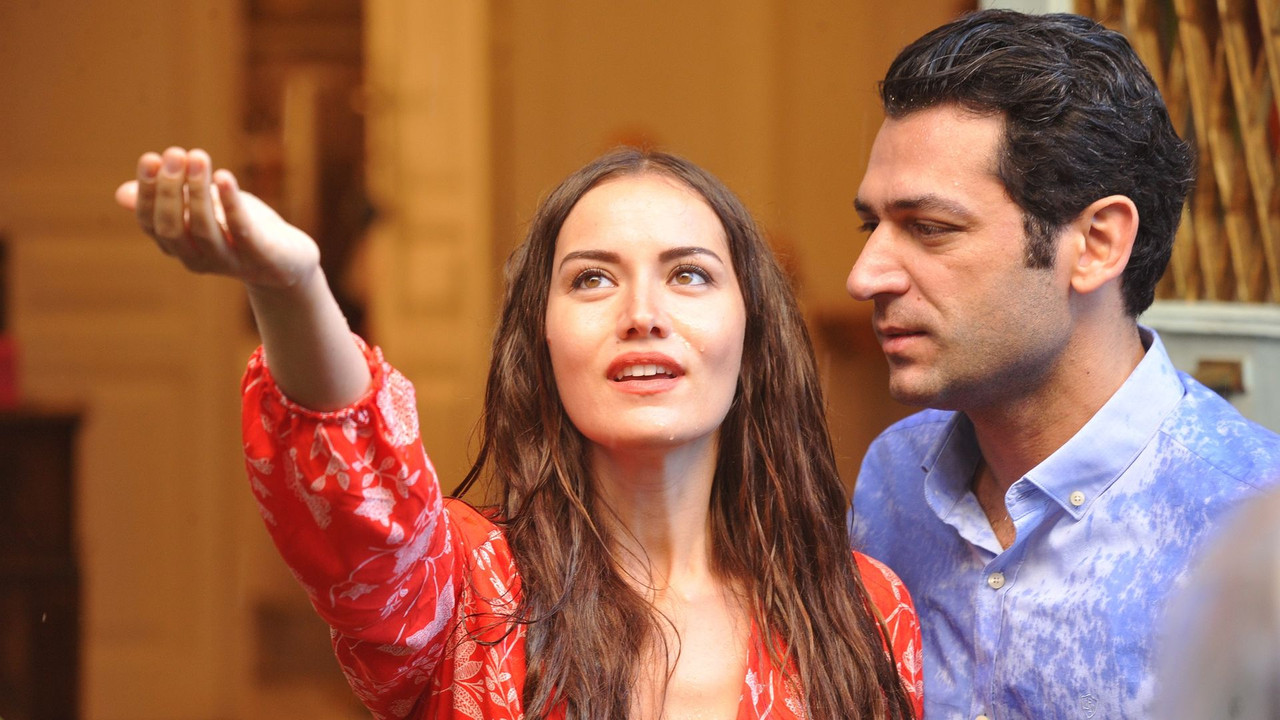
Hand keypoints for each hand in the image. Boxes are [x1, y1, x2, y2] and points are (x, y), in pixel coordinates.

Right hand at [115, 147, 320, 288]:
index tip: (150, 158)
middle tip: (174, 153)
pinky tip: (225, 177)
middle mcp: (199, 259)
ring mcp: (231, 261)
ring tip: (197, 156)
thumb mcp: (201, 213)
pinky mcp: (262, 257)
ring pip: (204, 229)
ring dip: (197, 191)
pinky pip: (243, 230)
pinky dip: (231, 204)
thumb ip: (168, 203)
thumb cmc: (240, 231)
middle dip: (169, 190)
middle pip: (172, 228)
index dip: (147, 192)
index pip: (152, 223)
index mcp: (180, 247)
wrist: (289, 263)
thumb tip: (121, 194)